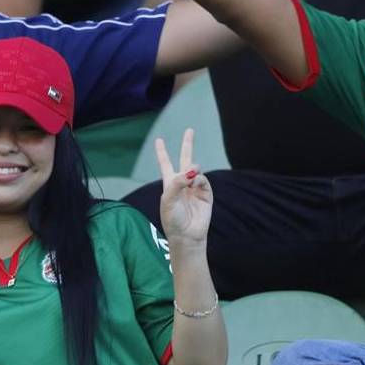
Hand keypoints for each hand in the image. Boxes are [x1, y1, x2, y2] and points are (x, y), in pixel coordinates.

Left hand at [156, 128, 212, 246]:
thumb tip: (193, 170)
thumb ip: (177, 182)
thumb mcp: (168, 200)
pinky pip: (204, 180)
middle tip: (190, 130)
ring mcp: (195, 188)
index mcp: (169, 184)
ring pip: (195, 170)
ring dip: (192, 171)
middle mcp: (182, 183)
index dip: (162, 152)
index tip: (159, 140)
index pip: (165, 164)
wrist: (186, 235)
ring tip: (190, 180)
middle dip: (187, 144)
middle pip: (185, 159)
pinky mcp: (206, 194)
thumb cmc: (172, 219)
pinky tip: (195, 184)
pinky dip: (199, 180)